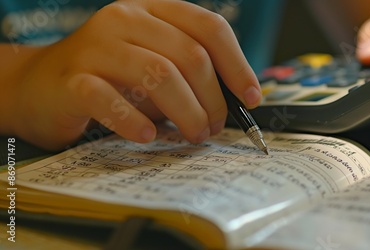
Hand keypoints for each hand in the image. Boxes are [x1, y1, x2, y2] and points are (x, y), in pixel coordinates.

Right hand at [8, 0, 260, 150]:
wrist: (40, 85)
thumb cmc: (107, 78)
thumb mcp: (154, 65)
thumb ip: (189, 75)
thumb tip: (233, 102)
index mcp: (152, 11)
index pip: (208, 26)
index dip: (237, 63)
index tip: (251, 97)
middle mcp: (125, 20)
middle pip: (189, 55)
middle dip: (213, 98)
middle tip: (214, 126)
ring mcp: (96, 46)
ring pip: (158, 74)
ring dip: (186, 112)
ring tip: (193, 135)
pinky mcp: (72, 79)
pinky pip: (110, 99)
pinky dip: (135, 121)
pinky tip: (148, 136)